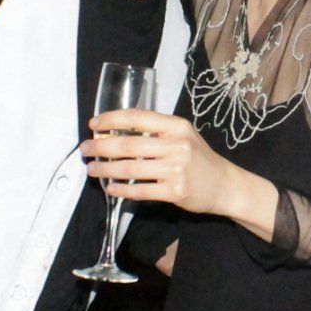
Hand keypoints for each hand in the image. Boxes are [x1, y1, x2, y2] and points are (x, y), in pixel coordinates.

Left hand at [82, 109, 243, 217]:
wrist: (224, 184)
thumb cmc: (199, 158)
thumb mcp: (183, 135)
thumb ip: (156, 132)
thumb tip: (117, 132)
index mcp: (176, 126)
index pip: (137, 118)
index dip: (111, 119)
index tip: (94, 124)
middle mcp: (177, 145)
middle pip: (129, 145)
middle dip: (101, 147)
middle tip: (85, 149)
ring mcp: (176, 169)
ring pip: (131, 169)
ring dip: (106, 170)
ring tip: (92, 169)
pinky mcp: (175, 191)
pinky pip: (140, 191)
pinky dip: (122, 190)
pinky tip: (110, 188)